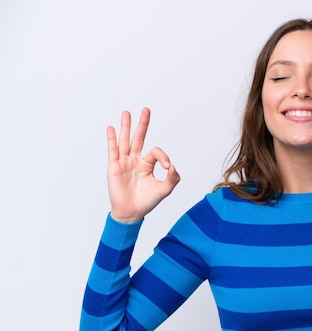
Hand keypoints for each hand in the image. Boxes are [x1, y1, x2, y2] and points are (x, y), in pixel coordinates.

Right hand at [106, 108, 179, 222]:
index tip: (168, 168)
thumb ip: (173, 178)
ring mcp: (124, 162)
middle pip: (139, 138)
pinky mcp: (114, 167)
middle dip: (143, 124)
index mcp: (147, 164)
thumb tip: (173, 166)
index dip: (164, 157)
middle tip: (146, 110)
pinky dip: (111, 139)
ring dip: (126, 127)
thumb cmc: (147, 202)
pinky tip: (111, 128)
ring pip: (125, 141)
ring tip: (127, 113)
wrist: (132, 212)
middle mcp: (135, 160)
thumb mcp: (165, 190)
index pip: (156, 152)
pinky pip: (113, 150)